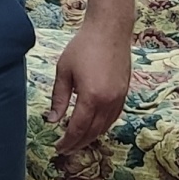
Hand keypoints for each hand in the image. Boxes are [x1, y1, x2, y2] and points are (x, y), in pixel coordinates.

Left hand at [48, 24, 128, 154]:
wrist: (110, 30)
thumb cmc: (83, 46)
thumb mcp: (64, 71)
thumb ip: (59, 98)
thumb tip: (53, 120)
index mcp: (91, 97)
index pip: (78, 128)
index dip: (68, 141)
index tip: (58, 147)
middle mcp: (108, 101)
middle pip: (93, 132)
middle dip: (78, 143)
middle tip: (66, 149)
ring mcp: (119, 98)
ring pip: (105, 127)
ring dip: (91, 137)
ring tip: (77, 141)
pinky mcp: (125, 93)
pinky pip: (114, 117)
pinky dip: (102, 126)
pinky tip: (93, 127)